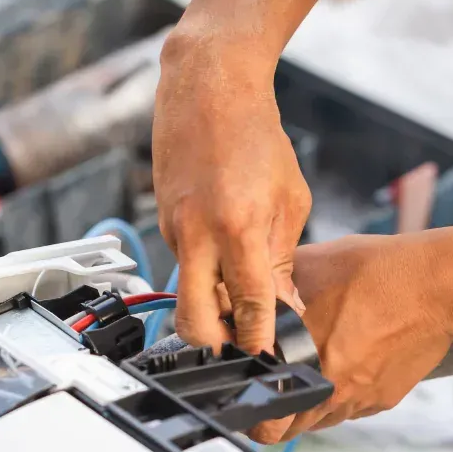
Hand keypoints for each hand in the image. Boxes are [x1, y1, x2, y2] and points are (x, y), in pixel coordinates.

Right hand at [153, 31, 311, 353]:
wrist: (207, 88)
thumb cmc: (255, 135)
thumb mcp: (290, 198)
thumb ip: (283, 257)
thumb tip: (284, 306)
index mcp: (238, 227)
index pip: (248, 305)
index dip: (259, 342)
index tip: (269, 362)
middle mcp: (197, 234)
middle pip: (193, 321)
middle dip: (214, 348)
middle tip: (240, 352)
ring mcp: (173, 230)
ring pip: (186, 294)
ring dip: (210, 308)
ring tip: (240, 305)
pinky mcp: (162, 223)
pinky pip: (183, 265)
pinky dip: (203, 274)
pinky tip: (224, 259)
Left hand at [250, 233, 452, 443]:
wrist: (438, 286)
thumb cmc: (378, 272)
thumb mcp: (310, 266)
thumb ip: (272, 287)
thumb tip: (241, 290)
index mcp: (302, 359)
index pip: (264, 412)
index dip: (251, 407)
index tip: (248, 399)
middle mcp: (329, 388)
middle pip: (288, 428)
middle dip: (276, 415)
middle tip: (271, 392)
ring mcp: (357, 399)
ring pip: (319, 421)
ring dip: (307, 407)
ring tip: (306, 376)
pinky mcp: (382, 400)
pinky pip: (350, 409)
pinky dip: (339, 396)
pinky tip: (342, 366)